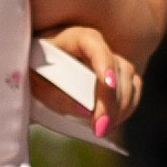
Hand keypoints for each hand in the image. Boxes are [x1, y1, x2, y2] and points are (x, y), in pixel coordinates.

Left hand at [33, 24, 142, 141]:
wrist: (35, 70)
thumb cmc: (33, 71)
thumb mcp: (35, 82)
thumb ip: (56, 95)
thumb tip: (85, 111)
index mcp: (75, 38)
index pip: (95, 45)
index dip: (104, 64)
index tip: (108, 85)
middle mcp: (99, 45)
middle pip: (119, 67)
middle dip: (113, 101)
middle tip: (100, 127)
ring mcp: (111, 59)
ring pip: (130, 79)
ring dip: (122, 107)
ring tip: (103, 129)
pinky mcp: (117, 76)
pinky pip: (133, 89)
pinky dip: (127, 107)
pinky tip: (112, 122)